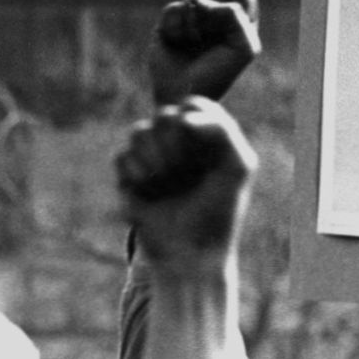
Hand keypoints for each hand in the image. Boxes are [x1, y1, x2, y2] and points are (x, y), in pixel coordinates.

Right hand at [116, 97, 254, 277]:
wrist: (191, 255)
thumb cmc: (220, 212)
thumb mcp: (236, 166)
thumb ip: (221, 129)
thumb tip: (182, 116)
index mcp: (206, 138)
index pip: (193, 103)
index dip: (193, 118)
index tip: (202, 145)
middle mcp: (178, 144)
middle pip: (163, 115)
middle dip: (174, 144)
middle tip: (185, 174)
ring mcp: (152, 159)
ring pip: (138, 132)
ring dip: (155, 160)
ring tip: (168, 185)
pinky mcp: (129, 178)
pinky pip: (121, 156)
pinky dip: (137, 174)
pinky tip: (149, 193)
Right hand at [148, 0, 260, 104]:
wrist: (183, 93)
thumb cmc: (217, 74)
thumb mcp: (243, 47)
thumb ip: (236, 16)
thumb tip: (203, 2)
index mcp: (237, 26)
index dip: (238, 1)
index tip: (233, 22)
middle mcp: (215, 22)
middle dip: (214, 6)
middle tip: (210, 29)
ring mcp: (190, 22)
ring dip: (195, 21)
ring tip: (193, 42)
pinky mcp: (168, 26)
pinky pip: (173, 8)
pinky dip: (177, 25)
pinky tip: (176, 42)